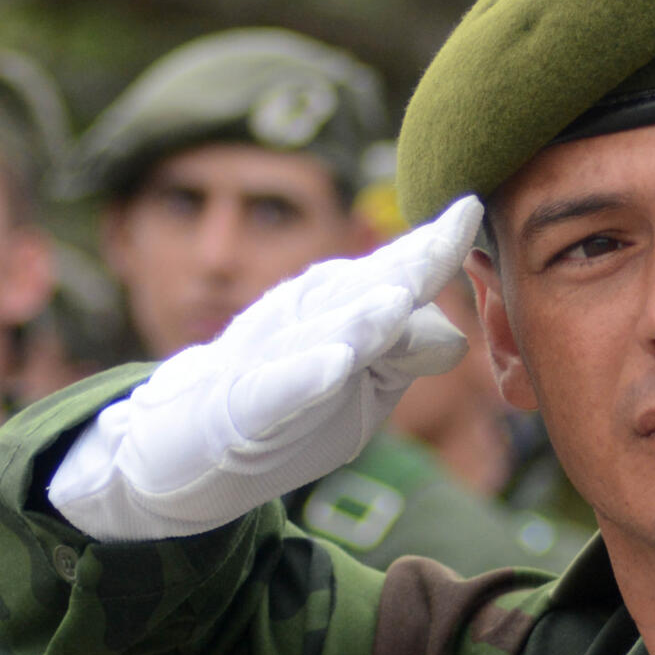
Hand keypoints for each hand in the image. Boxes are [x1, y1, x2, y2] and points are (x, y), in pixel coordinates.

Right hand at [51, 197, 484, 541]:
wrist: (180, 446)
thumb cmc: (285, 406)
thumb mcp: (358, 390)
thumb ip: (402, 356)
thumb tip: (454, 339)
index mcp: (342, 307)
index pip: (399, 274)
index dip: (436, 247)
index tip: (473, 208)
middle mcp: (309, 317)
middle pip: (370, 286)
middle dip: (415, 260)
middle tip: (460, 220)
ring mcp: (273, 358)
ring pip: (329, 330)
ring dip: (366, 314)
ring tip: (401, 297)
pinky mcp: (244, 405)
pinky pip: (279, 386)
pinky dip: (306, 374)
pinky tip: (335, 364)